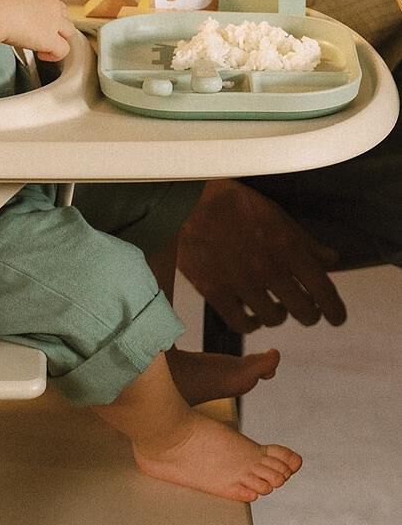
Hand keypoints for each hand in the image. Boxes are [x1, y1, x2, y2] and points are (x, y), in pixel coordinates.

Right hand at [0, 0, 71, 61]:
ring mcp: (54, 21)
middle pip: (64, 14)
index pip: (51, 0)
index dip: (45, 12)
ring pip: (68, 31)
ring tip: (44, 45)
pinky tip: (42, 55)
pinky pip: (63, 50)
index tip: (34, 18)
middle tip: (41, 31)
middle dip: (55, 23)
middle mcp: (52, 3)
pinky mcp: (51, 39)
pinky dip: (54, 55)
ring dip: (58, 38)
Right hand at [177, 179, 346, 332]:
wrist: (187, 201)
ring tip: (275, 308)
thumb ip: (305, 241)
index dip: (335, 309)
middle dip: (309, 314)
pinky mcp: (215, 292)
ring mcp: (242, 283)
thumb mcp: (276, 215)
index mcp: (289, 247)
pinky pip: (242, 323)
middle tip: (306, 311)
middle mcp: (270, 269)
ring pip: (274, 319)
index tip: (336, 317)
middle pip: (304, 311)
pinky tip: (251, 316)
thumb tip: (331, 260)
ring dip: (279, 315)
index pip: (323, 289)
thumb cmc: (234, 203)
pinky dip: (251, 324)